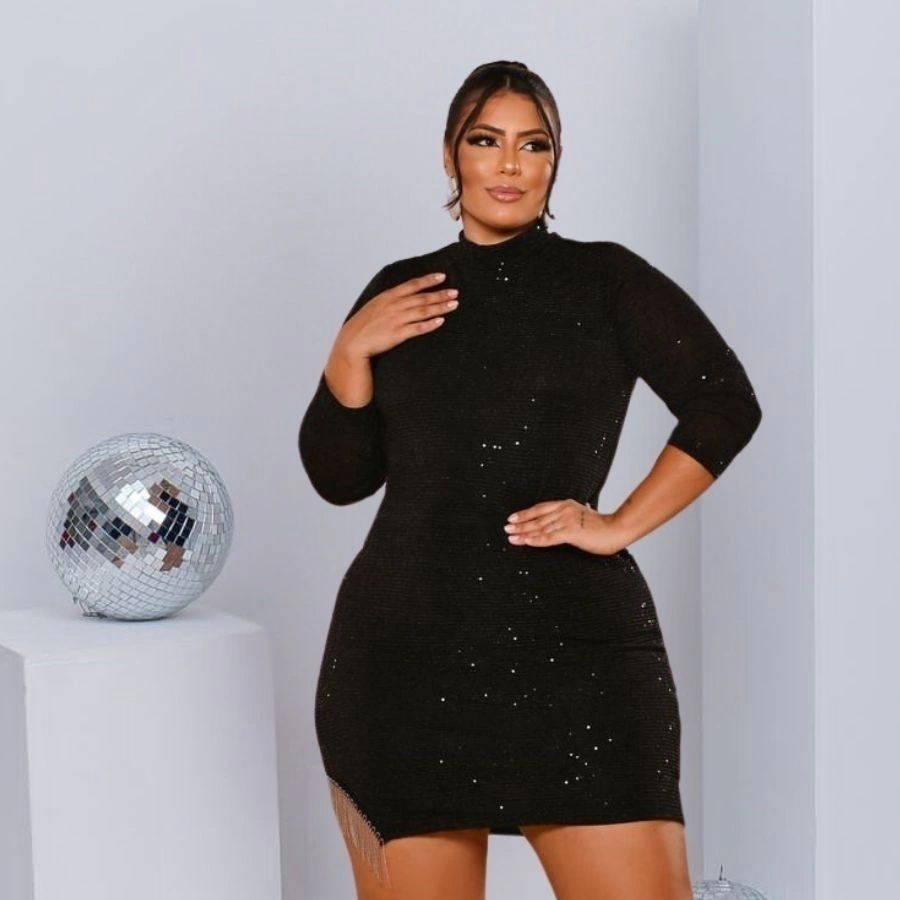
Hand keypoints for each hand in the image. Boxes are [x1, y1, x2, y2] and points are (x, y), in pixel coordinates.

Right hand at [336, 272, 460, 359]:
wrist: (352, 342)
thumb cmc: (363, 325)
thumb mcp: (375, 305)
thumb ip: (390, 299)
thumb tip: (404, 295)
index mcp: (388, 297)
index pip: (412, 285)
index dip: (428, 280)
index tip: (442, 276)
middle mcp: (393, 306)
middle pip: (421, 298)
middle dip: (439, 294)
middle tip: (455, 292)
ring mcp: (396, 320)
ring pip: (422, 311)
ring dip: (439, 307)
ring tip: (453, 304)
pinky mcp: (397, 334)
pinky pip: (416, 328)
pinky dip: (429, 324)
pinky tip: (440, 321)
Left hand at [504, 499, 627, 555]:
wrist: (616, 529)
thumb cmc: (602, 526)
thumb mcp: (584, 515)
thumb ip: (574, 515)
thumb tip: (574, 513)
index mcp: (566, 505)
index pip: (540, 508)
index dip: (525, 513)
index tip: (512, 518)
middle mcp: (564, 510)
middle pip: (537, 518)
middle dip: (520, 524)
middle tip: (506, 528)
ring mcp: (567, 521)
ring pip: (540, 528)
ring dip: (524, 533)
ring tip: (511, 537)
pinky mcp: (571, 532)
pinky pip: (550, 538)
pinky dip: (537, 540)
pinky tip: (527, 542)